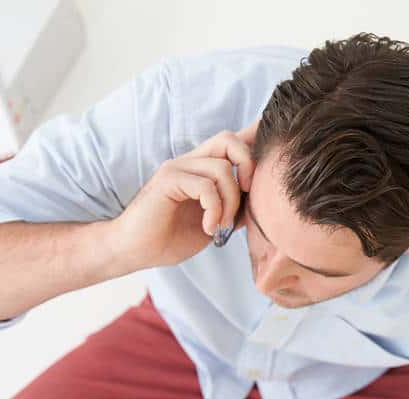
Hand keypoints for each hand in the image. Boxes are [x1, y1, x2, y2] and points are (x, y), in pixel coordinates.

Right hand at [105, 122, 257, 270]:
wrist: (135, 250)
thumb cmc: (170, 238)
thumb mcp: (214, 222)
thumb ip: (235, 207)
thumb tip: (261, 201)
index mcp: (202, 169)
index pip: (232, 141)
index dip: (254, 137)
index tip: (273, 148)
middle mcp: (190, 162)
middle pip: (230, 140)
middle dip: (249, 166)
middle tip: (247, 197)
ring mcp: (177, 168)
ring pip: (221, 168)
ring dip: (230, 201)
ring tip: (221, 225)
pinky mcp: (168, 180)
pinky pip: (205, 186)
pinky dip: (214, 210)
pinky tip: (208, 228)